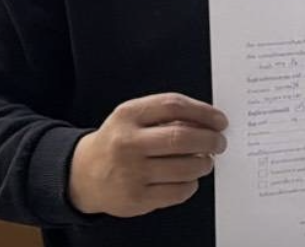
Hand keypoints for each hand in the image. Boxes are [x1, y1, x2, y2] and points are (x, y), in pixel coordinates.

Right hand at [68, 93, 227, 217]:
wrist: (84, 174)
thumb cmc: (117, 142)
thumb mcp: (132, 117)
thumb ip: (164, 115)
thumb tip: (207, 122)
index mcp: (128, 115)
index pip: (174, 106)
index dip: (204, 112)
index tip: (220, 120)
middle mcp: (128, 143)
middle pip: (182, 137)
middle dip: (210, 140)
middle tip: (219, 142)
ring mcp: (131, 172)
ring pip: (184, 167)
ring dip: (204, 164)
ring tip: (206, 161)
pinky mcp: (136, 198)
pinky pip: (177, 192)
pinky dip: (191, 185)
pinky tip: (189, 179)